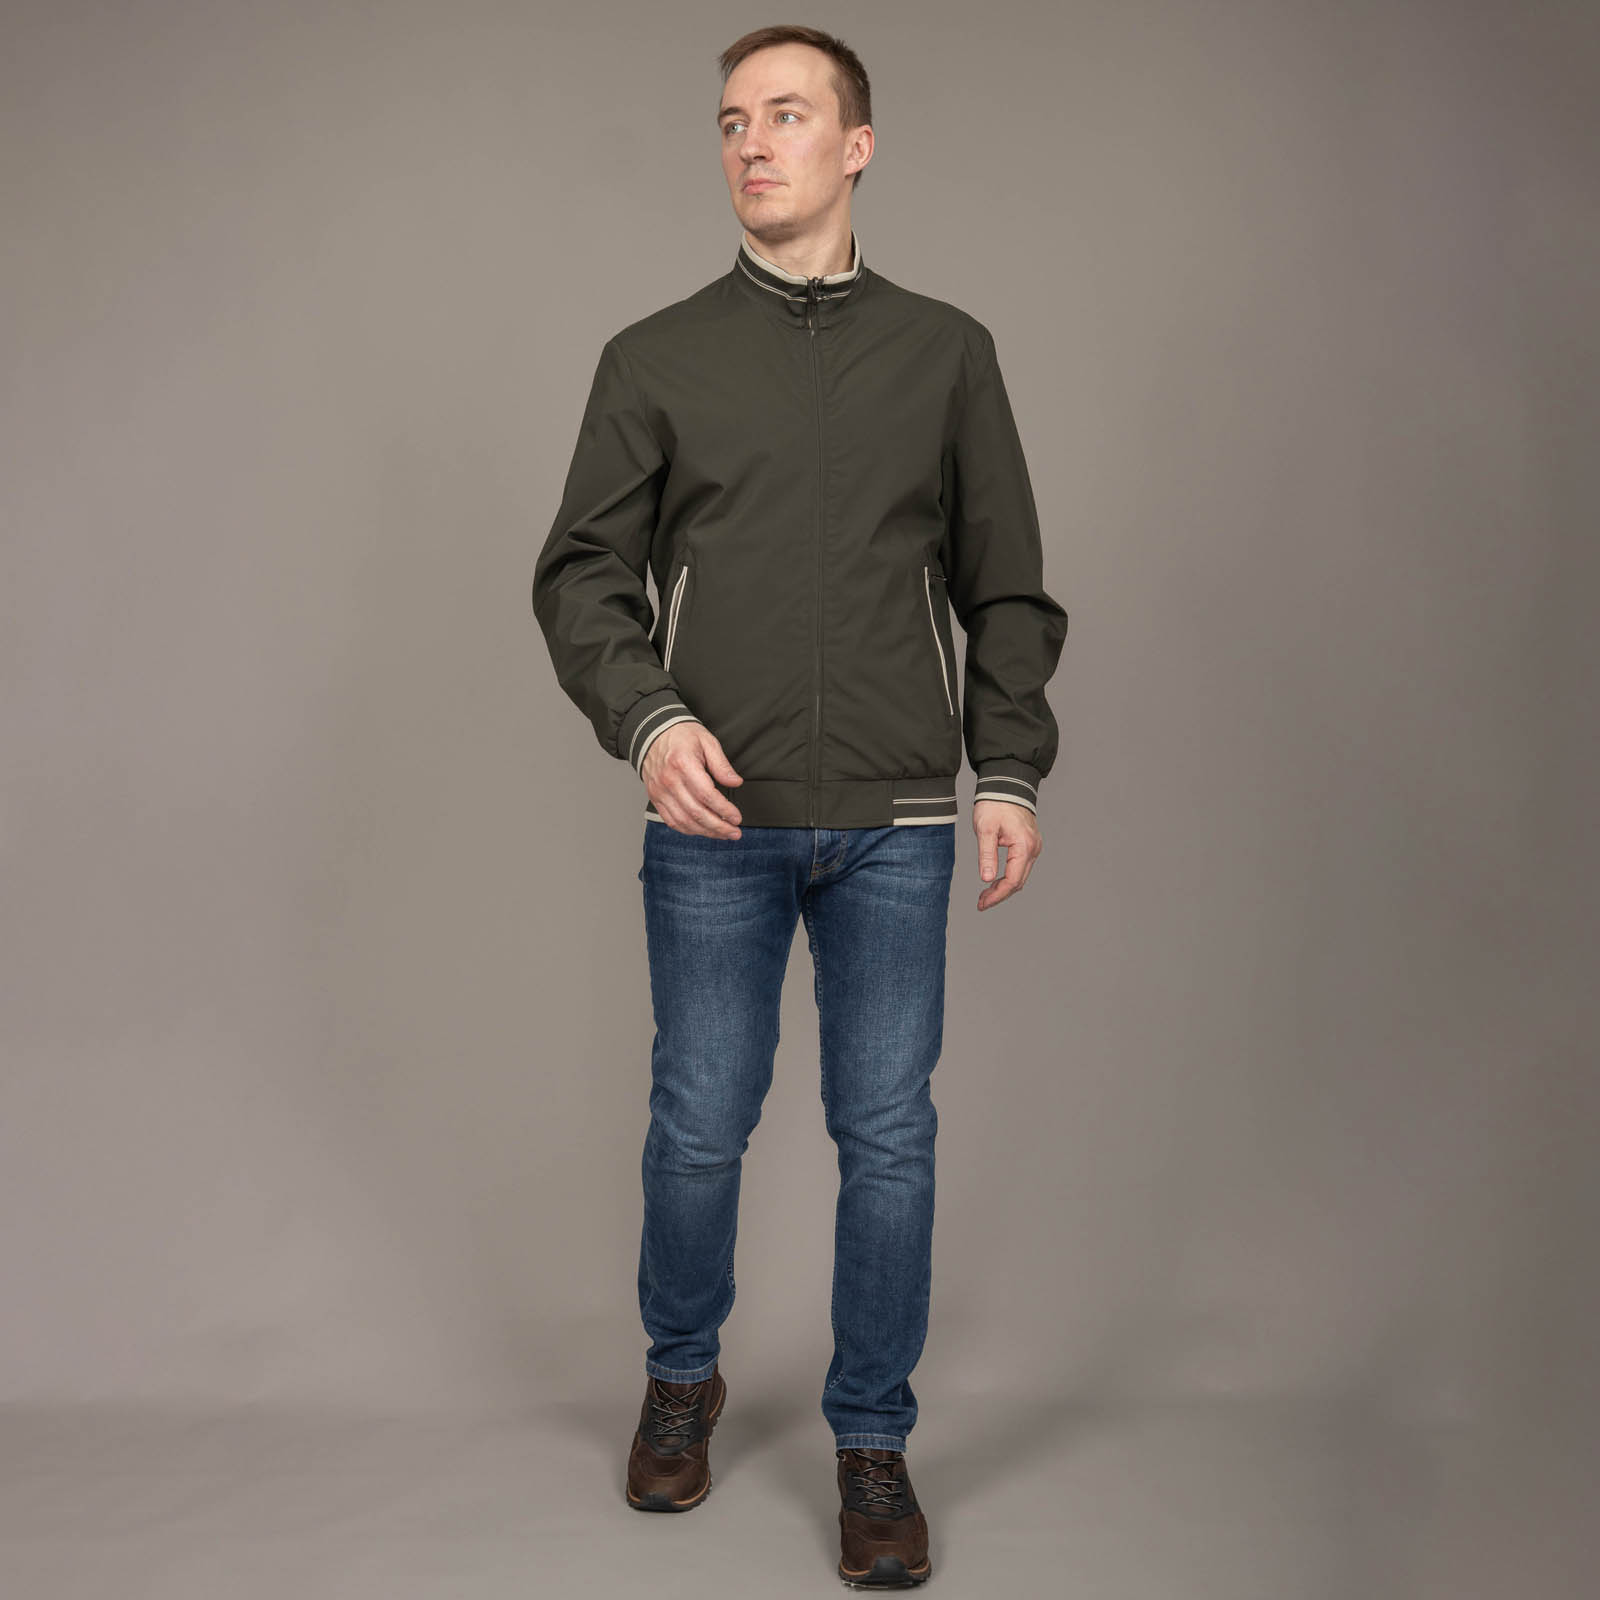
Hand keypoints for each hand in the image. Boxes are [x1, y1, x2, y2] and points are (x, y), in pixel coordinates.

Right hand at [641, 721, 743, 837]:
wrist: (652, 734)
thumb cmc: (681, 736)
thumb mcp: (707, 741)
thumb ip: (721, 764)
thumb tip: (735, 782)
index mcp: (683, 764)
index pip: (707, 795)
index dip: (724, 810)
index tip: (737, 818)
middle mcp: (669, 781)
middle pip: (696, 813)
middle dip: (719, 827)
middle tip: (735, 833)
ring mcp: (660, 792)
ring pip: (684, 821)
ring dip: (706, 832)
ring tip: (723, 834)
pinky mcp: (655, 798)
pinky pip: (672, 821)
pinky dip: (689, 830)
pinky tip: (703, 830)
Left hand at [972, 799, 1041, 910]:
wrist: (1006, 784)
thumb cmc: (995, 803)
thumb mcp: (985, 829)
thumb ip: (987, 855)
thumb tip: (987, 879)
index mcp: (1024, 846)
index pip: (1012, 881)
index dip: (997, 896)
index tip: (982, 904)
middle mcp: (1033, 848)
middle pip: (1019, 882)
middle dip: (1000, 895)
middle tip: (981, 903)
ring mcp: (1033, 846)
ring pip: (1021, 876)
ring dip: (1004, 887)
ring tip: (985, 895)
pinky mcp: (1029, 844)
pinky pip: (1021, 866)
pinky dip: (1009, 877)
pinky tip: (996, 880)